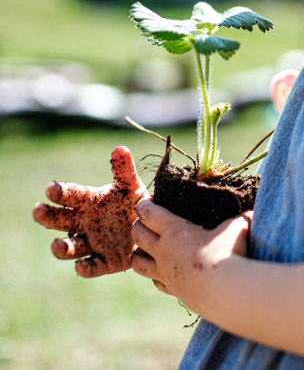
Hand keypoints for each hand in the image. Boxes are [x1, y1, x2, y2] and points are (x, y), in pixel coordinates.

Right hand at [33, 146, 147, 277]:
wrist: (152, 228)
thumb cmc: (135, 203)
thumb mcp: (131, 186)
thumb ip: (124, 170)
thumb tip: (120, 148)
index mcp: (88, 202)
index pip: (69, 195)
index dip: (60, 191)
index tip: (52, 188)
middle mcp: (85, 222)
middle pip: (59, 221)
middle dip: (47, 216)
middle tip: (39, 210)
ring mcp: (93, 243)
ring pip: (71, 247)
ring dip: (62, 248)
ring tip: (58, 245)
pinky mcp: (105, 261)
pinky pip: (92, 266)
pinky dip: (86, 268)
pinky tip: (82, 266)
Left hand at [131, 197, 250, 309]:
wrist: (227, 292)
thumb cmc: (230, 253)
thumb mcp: (237, 226)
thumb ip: (240, 217)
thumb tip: (251, 211)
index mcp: (175, 230)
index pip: (149, 213)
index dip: (144, 205)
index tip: (146, 202)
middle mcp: (164, 251)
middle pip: (137, 235)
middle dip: (137, 226)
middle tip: (145, 222)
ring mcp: (166, 273)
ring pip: (138, 263)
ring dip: (139, 253)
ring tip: (147, 249)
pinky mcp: (174, 291)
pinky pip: (156, 282)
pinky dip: (155, 275)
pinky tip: (165, 272)